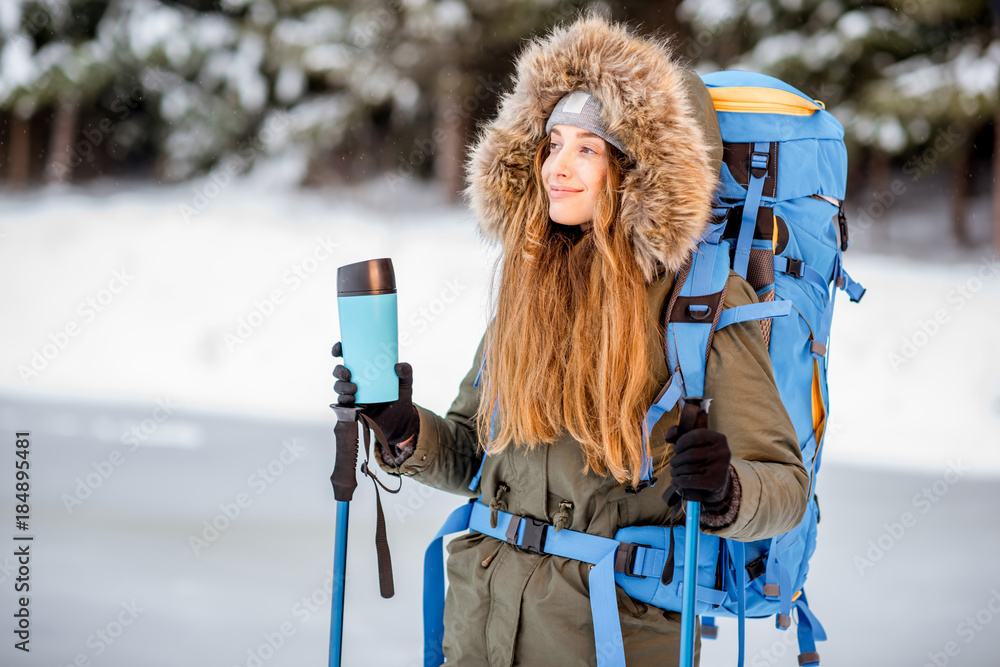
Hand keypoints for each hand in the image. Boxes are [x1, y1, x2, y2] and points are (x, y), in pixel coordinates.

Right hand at [332, 341, 418, 466]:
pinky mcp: (353, 408)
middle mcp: (355, 380)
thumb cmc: (400, 396)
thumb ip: (406, 372)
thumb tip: (398, 366)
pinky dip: (345, 400)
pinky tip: (352, 400)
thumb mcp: (405, 383)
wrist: (400, 419)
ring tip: (354, 389)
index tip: (338, 350)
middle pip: (339, 372)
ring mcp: (353, 394)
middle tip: (348, 373)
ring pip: (339, 387)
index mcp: (364, 369)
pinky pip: (342, 403)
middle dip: (338, 371)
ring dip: (342, 387)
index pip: (347, 356)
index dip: (339, 350)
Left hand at [662, 425, 732, 509]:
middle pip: (690, 454)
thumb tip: (668, 437)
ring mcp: (721, 468)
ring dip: (675, 472)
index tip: (677, 450)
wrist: (717, 481)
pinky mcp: (716, 483)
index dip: (681, 443)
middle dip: (676, 460)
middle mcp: (723, 452)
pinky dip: (679, 481)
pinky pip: (691, 481)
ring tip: (674, 473)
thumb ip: (677, 432)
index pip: (695, 436)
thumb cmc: (701, 458)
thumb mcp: (692, 442)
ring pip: (689, 468)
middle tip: (673, 464)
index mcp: (719, 439)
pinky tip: (676, 482)